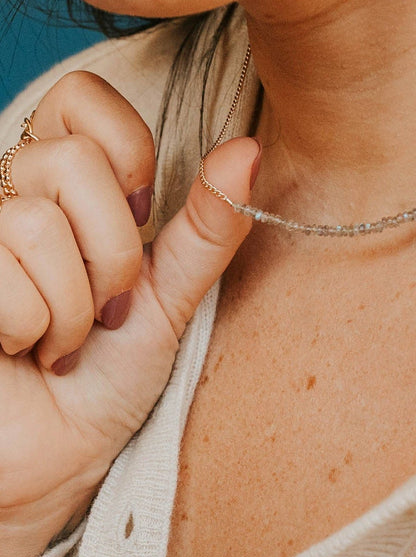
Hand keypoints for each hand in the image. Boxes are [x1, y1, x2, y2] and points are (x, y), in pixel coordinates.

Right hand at [0, 71, 259, 556]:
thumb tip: (249, 149)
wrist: (56, 460)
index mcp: (63, 181)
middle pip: (68, 161)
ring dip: (72, 305)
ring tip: (65, 338)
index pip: (83, 95)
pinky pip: (5, 278)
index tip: (138, 219)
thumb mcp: (172, 294)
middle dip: (111, 254)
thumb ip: (206, 225)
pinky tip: (25, 352)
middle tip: (105, 305)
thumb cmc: (109, 375)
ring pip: (37, 224)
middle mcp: (7, 193)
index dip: (126, 151)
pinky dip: (35, 331)